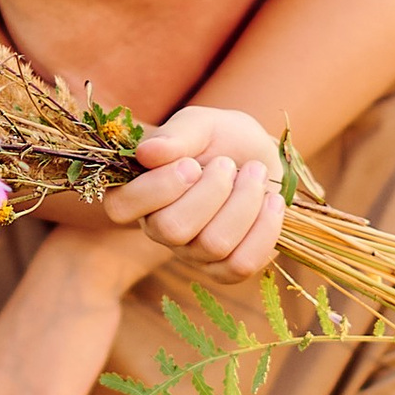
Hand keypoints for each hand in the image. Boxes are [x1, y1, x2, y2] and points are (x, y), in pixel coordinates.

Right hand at [101, 102, 292, 277]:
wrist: (260, 157)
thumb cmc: (220, 138)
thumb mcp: (200, 124)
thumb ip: (176, 135)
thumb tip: (147, 153)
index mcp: (136, 194)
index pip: (123, 207)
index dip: (158, 188)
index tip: (190, 163)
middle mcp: (157, 230)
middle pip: (172, 229)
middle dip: (211, 191)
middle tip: (228, 164)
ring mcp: (191, 254)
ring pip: (213, 244)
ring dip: (244, 202)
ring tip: (255, 174)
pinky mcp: (225, 270)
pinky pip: (242, 265)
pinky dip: (264, 230)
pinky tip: (272, 202)